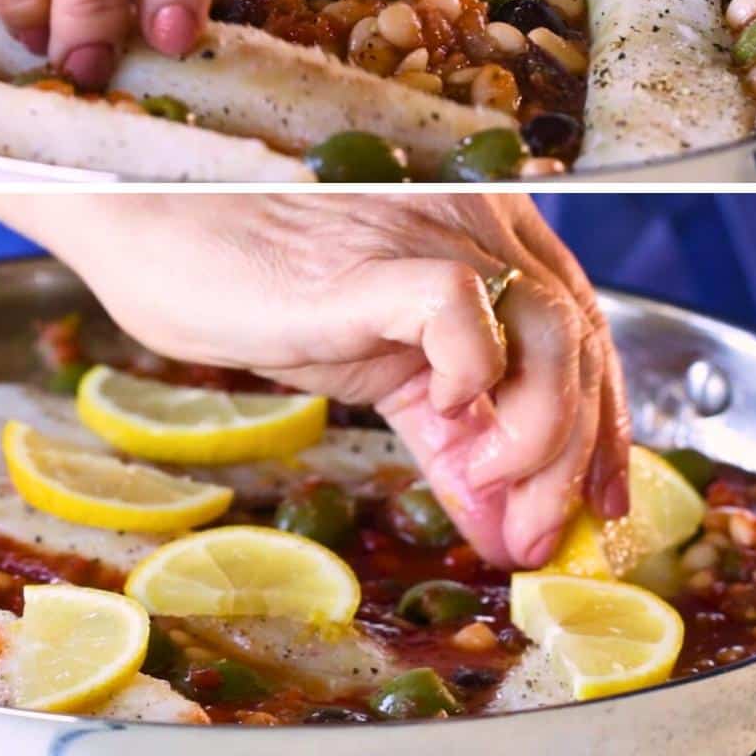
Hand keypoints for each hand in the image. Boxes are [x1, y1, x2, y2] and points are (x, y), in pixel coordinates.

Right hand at [0, 193, 629, 568]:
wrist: (152, 232)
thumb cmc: (248, 286)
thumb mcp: (373, 369)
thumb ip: (446, 435)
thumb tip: (502, 522)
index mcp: (476, 241)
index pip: (583, 331)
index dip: (604, 422)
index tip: (598, 502)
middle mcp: (469, 222)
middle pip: (579, 338)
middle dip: (575, 453)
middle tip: (537, 532)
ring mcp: (424, 232)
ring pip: (547, 327)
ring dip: (539, 432)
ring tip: (492, 488)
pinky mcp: (369, 259)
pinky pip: (459, 309)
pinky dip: (474, 371)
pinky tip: (443, 410)